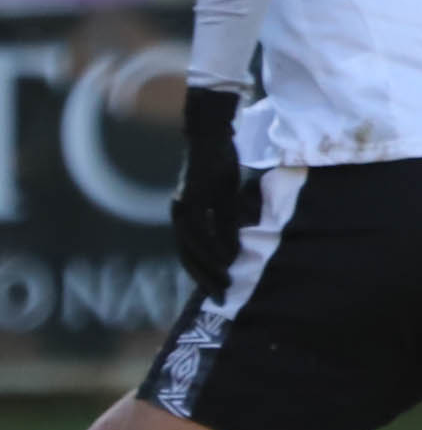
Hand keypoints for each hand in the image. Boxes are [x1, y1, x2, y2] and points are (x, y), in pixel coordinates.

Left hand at [170, 86, 244, 290]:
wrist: (210, 133)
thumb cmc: (217, 162)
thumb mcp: (224, 194)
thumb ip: (225, 218)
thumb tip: (233, 245)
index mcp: (185, 214)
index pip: (190, 253)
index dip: (201, 274)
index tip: (217, 293)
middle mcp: (180, 213)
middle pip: (189, 255)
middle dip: (204, 277)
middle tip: (221, 297)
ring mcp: (185, 205)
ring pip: (195, 245)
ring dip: (210, 266)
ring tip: (226, 282)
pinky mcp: (195, 196)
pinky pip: (206, 226)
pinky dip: (216, 244)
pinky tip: (228, 257)